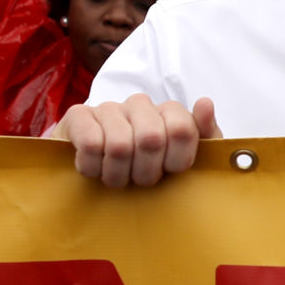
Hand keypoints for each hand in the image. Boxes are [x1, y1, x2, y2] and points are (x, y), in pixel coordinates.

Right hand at [48, 94, 221, 186]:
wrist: (98, 175)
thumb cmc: (150, 170)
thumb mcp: (185, 161)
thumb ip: (206, 135)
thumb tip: (205, 103)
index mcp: (169, 112)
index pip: (182, 129)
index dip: (176, 161)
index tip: (169, 172)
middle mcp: (140, 104)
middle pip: (151, 139)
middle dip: (146, 172)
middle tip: (140, 180)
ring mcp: (108, 108)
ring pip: (119, 145)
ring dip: (117, 175)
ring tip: (117, 178)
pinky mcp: (78, 116)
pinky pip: (91, 143)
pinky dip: (94, 167)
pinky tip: (95, 169)